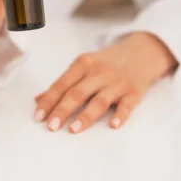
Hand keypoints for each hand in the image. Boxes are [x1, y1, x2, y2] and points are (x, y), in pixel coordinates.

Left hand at [34, 33, 177, 133]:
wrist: (142, 51)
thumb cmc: (107, 63)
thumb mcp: (84, 66)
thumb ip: (63, 84)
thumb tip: (38, 100)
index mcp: (83, 65)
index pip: (62, 85)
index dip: (49, 101)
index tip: (38, 117)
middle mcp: (99, 73)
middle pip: (77, 93)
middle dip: (62, 110)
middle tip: (51, 127)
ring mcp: (117, 82)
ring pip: (99, 100)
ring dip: (86, 115)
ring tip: (73, 129)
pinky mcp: (134, 91)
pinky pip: (127, 104)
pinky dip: (121, 115)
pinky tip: (113, 125)